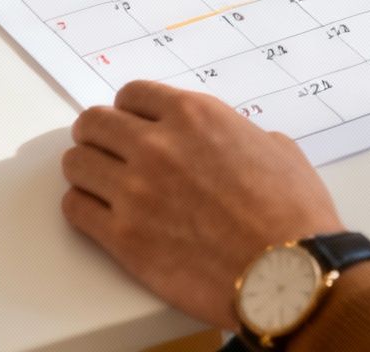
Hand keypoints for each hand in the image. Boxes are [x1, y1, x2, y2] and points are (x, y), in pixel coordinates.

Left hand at [62, 81, 343, 331]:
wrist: (288, 274)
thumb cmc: (293, 215)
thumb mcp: (277, 150)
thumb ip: (239, 135)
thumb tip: (233, 143)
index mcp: (194, 116)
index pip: (131, 95)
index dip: (130, 110)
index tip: (132, 124)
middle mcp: (157, 146)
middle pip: (94, 123)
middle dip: (98, 135)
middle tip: (107, 150)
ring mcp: (135, 191)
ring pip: (76, 163)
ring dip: (87, 170)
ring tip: (101, 183)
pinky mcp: (123, 237)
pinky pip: (76, 209)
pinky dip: (83, 208)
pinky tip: (99, 213)